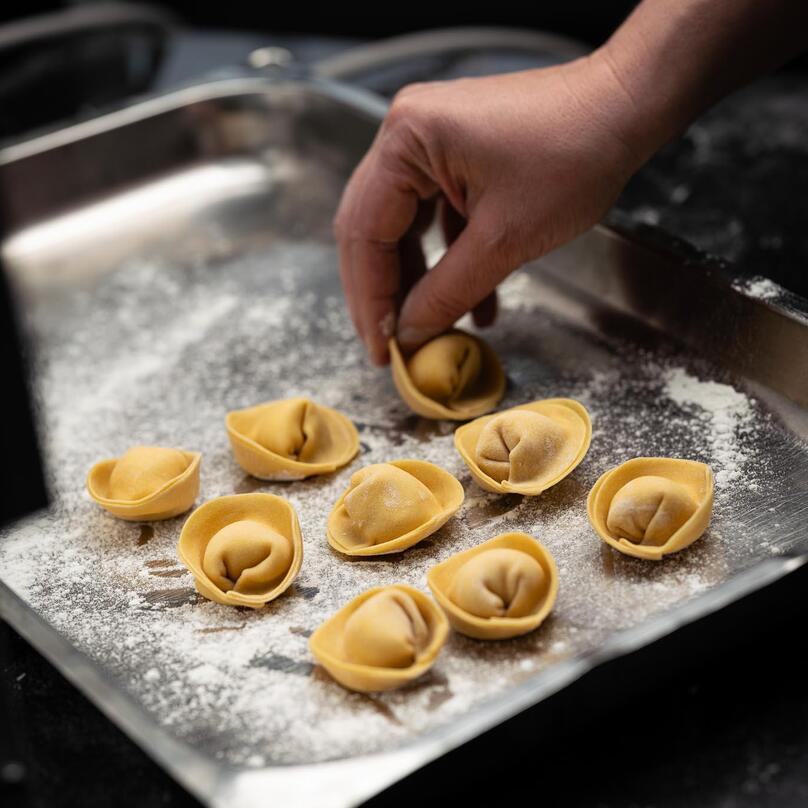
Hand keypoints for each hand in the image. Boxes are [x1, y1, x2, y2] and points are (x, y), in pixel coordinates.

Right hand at [333, 55, 645, 364]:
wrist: (625, 108)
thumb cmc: (574, 157)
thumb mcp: (503, 240)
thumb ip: (446, 291)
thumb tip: (408, 333)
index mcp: (406, 141)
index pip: (366, 233)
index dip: (370, 298)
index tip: (380, 349)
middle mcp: (406, 134)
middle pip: (372, 229)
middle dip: (382, 292)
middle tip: (386, 346)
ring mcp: (430, 143)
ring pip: (402, 227)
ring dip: (414, 280)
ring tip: (423, 329)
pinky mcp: (455, 156)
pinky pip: (434, 216)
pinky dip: (445, 260)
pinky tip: (467, 303)